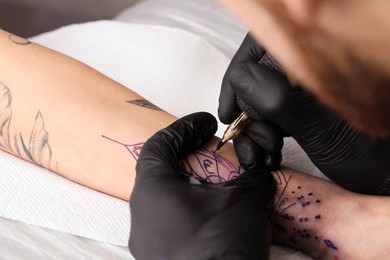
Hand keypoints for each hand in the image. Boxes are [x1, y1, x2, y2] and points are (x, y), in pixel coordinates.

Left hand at [129, 112, 274, 259]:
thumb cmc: (221, 245)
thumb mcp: (242, 201)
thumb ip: (250, 179)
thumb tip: (259, 173)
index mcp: (152, 191)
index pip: (159, 145)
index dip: (184, 128)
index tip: (205, 123)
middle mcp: (141, 216)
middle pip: (160, 173)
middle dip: (188, 158)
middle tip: (212, 152)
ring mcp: (148, 242)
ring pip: (166, 202)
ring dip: (191, 188)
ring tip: (219, 186)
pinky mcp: (160, 258)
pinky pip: (172, 225)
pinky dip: (191, 213)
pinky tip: (215, 216)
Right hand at [219, 33, 389, 194]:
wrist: (388, 179)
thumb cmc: (372, 156)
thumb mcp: (323, 130)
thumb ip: (279, 98)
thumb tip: (240, 78)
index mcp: (316, 59)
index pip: (257, 47)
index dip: (237, 81)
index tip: (230, 113)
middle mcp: (307, 68)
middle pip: (253, 78)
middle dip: (247, 116)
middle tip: (261, 146)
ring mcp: (303, 88)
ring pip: (257, 99)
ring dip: (252, 131)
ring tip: (265, 156)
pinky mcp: (300, 106)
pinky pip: (268, 114)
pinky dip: (261, 136)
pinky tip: (268, 154)